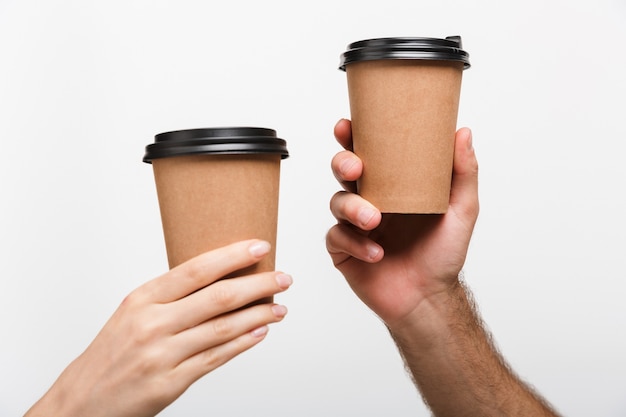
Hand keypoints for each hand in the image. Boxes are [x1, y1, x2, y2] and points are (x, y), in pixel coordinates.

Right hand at [25, 240, 290, 416]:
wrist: (81, 402)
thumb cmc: (111, 353)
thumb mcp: (132, 314)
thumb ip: (171, 297)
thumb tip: (220, 278)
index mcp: (142, 299)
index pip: (196, 270)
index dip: (232, 256)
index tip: (259, 247)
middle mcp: (152, 324)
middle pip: (218, 297)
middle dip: (258, 285)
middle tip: (283, 278)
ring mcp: (162, 355)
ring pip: (223, 328)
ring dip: (259, 315)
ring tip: (280, 307)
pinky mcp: (171, 383)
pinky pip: (217, 358)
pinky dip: (243, 343)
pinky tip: (260, 331)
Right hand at [326, 119, 478, 328]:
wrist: (428, 297)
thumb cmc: (443, 254)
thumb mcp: (461, 211)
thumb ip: (464, 172)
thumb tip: (463, 132)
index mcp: (392, 185)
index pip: (368, 153)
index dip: (353, 137)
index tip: (347, 126)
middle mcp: (370, 200)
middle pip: (343, 172)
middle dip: (343, 164)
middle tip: (356, 169)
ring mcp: (354, 225)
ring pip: (337, 203)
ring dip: (352, 208)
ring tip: (373, 220)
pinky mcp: (343, 250)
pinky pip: (337, 237)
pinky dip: (356, 243)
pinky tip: (376, 253)